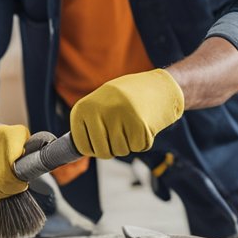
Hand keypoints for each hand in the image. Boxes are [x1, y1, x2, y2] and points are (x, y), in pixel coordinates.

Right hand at [0, 124, 30, 198]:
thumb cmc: (14, 146)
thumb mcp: (28, 147)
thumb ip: (34, 158)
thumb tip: (44, 167)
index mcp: (8, 134)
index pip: (9, 172)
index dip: (15, 185)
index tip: (21, 186)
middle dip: (4, 191)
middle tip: (10, 191)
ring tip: (1, 189)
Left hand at [70, 70, 184, 158]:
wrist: (159, 85)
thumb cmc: (127, 98)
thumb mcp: (101, 104)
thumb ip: (90, 124)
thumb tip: (78, 151)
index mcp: (83, 108)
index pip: (82, 146)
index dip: (95, 149)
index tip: (104, 139)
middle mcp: (97, 111)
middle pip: (102, 152)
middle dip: (114, 149)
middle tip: (122, 132)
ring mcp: (118, 117)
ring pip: (121, 151)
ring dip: (130, 143)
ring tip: (133, 121)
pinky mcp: (139, 124)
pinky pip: (138, 147)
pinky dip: (144, 140)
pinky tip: (145, 122)